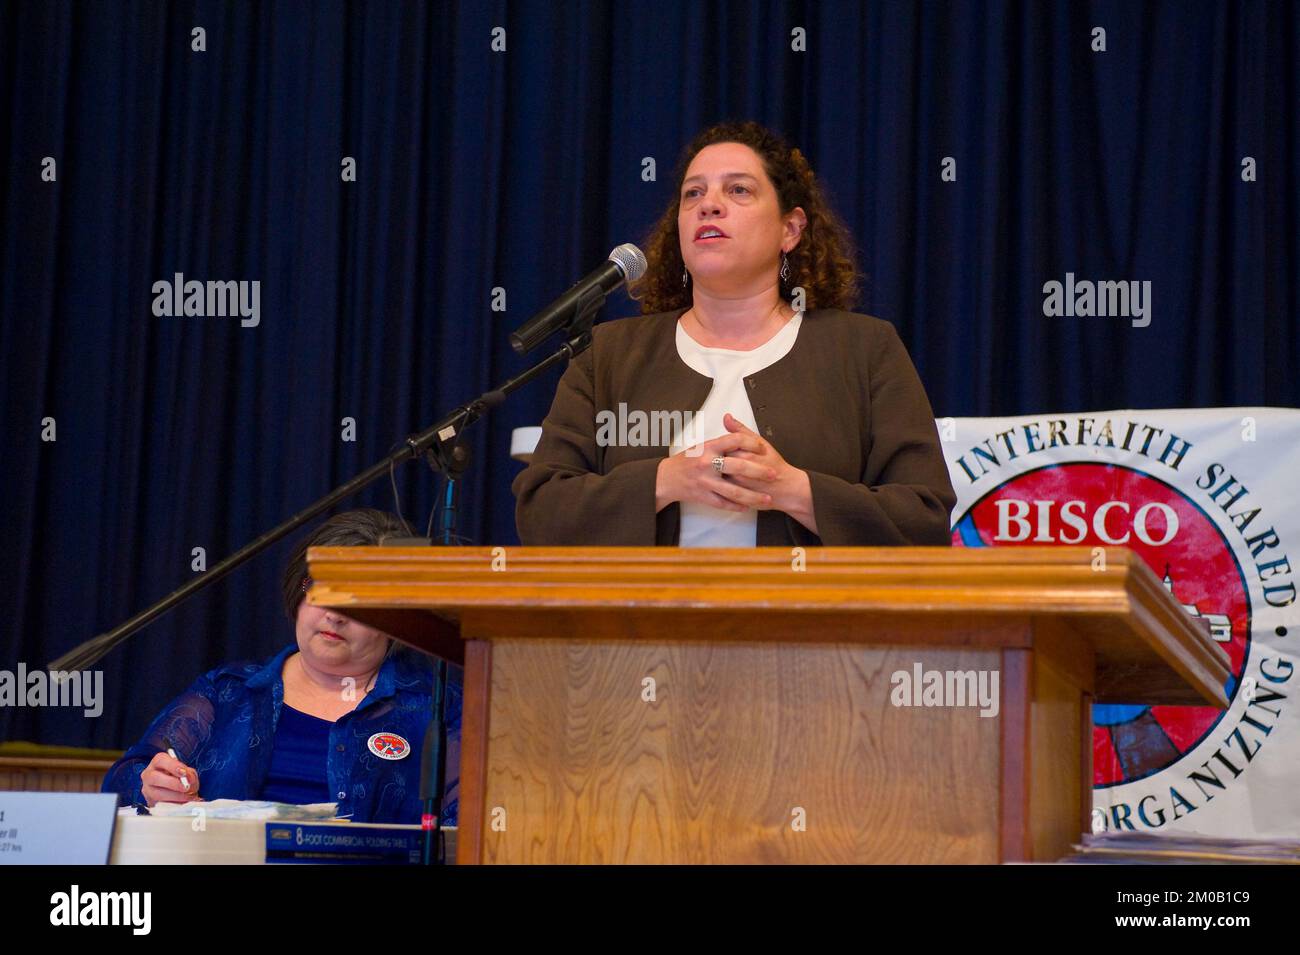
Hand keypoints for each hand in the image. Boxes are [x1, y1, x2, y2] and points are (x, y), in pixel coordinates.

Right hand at [141, 751, 200, 806]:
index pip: (161, 760)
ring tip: (188, 797)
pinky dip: (174, 805)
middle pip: (155, 777)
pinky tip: (183, 803)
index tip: (184, 773)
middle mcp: (149, 774)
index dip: (173, 766)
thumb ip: (189, 774)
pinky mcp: (150, 802)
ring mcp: (147, 789)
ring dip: (175, 796)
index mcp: (158, 762)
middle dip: (173, 783)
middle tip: (186, 787)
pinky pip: (159, 805)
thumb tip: (189, 781)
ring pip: (156, 794)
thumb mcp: (186, 771)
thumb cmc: (179, 777)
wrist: (172, 790)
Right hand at [655, 426, 776, 512]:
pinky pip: (723, 503)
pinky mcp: (703, 496)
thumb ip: (720, 439)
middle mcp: (707, 464)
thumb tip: (732, 420)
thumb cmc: (685, 461)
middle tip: (773, 474)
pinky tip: (748, 507)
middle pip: (739, 467)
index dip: (751, 443)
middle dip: (759, 472)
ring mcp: (705, 482)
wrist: (665, 479)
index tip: (763, 448)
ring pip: (734, 491)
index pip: (735, 440)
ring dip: (753, 496)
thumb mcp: (701, 445)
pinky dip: (737, 506)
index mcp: (708, 447)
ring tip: (767, 499)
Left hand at [718, 413, 816, 530]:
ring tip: (727, 471)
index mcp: (744, 454)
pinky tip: (728, 482)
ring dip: (719, 474)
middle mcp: (739, 471)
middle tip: (725, 461)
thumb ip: (741, 430)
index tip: (726, 449)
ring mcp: (737, 485)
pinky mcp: (737, 496)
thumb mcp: (760, 442)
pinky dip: (722, 486)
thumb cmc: (775, 465)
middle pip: (718, 462)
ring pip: (718, 477)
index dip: (722, 448)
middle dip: (719, 461)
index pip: (721, 447)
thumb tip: (727, 418)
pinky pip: (722, 491)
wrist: (787, 487)